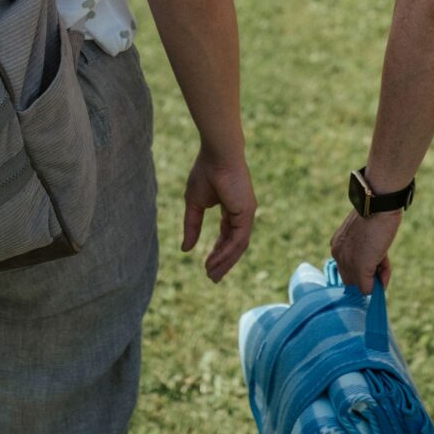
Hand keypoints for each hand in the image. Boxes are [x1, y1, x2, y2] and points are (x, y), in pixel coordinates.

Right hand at [181, 145, 255, 282]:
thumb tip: (186, 249)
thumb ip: (192, 226)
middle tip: (212, 278)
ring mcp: (247, 214)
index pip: (227, 236)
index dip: (218, 252)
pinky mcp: (247, 213)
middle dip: (223, 262)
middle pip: (235, 245)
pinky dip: (226, 252)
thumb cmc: (205, 173)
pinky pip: (238, 239)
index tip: (207, 266)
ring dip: (224, 261)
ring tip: (211, 274)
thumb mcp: (194, 204)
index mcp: (232, 209)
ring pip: (238, 246)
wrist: (217, 155)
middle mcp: (242, 214)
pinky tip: (214, 261)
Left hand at [330, 207, 400, 293]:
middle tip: (382, 264)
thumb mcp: (367, 234)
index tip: (376, 263)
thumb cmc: (377, 215)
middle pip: (352, 279)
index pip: (347, 267)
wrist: (379, 205)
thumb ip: (366, 252)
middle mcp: (338, 254)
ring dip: (377, 279)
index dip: (364, 268)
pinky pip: (367, 289)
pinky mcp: (360, 268)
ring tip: (384, 260)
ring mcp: (347, 262)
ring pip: (361, 285)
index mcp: (338, 244)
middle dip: (369, 277)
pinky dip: (379, 283)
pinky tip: (385, 269)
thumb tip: (373, 275)